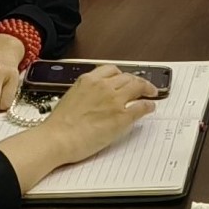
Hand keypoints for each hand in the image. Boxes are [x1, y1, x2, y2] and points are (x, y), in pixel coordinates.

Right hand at [40, 64, 162, 164]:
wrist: (57, 139)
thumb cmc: (59, 125)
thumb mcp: (71, 98)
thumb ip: (85, 93)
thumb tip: (93, 98)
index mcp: (88, 80)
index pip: (111, 70)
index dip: (121, 74)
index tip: (124, 77)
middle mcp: (103, 86)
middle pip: (127, 77)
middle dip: (137, 80)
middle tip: (142, 86)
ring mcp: (114, 100)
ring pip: (137, 87)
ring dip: (147, 88)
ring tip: (151, 92)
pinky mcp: (122, 116)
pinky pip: (141, 106)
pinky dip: (148, 105)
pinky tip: (150, 107)